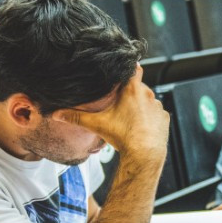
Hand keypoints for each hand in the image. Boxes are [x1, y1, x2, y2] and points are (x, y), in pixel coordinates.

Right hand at [55, 66, 169, 161]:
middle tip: (118, 104)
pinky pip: (156, 113)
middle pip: (138, 86)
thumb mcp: (97, 124)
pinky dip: (149, 117)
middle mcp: (148, 94)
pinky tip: (140, 126)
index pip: (134, 67)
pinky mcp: (164, 118)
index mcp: (132, 89)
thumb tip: (57, 114)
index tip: (123, 71)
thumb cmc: (123, 137)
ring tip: (129, 117)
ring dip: (140, 105)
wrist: (144, 155)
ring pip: (147, 100)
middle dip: (129, 92)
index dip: (128, 68)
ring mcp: (158, 106)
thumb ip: (76, 117)